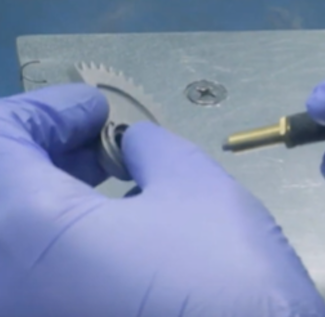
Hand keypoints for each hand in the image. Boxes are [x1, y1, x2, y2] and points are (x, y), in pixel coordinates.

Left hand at [0, 85, 324, 316]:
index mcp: (22, 232)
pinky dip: (58, 240)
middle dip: (47, 150)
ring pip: (13, 238)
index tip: (98, 108)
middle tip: (103, 138)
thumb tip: (128, 145)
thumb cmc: (223, 276)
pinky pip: (32, 280)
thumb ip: (147, 145)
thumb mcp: (194, 184)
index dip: (46, 110)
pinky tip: (109, 231)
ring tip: (109, 178)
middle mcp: (4, 288)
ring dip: (50, 193)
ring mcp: (26, 316)